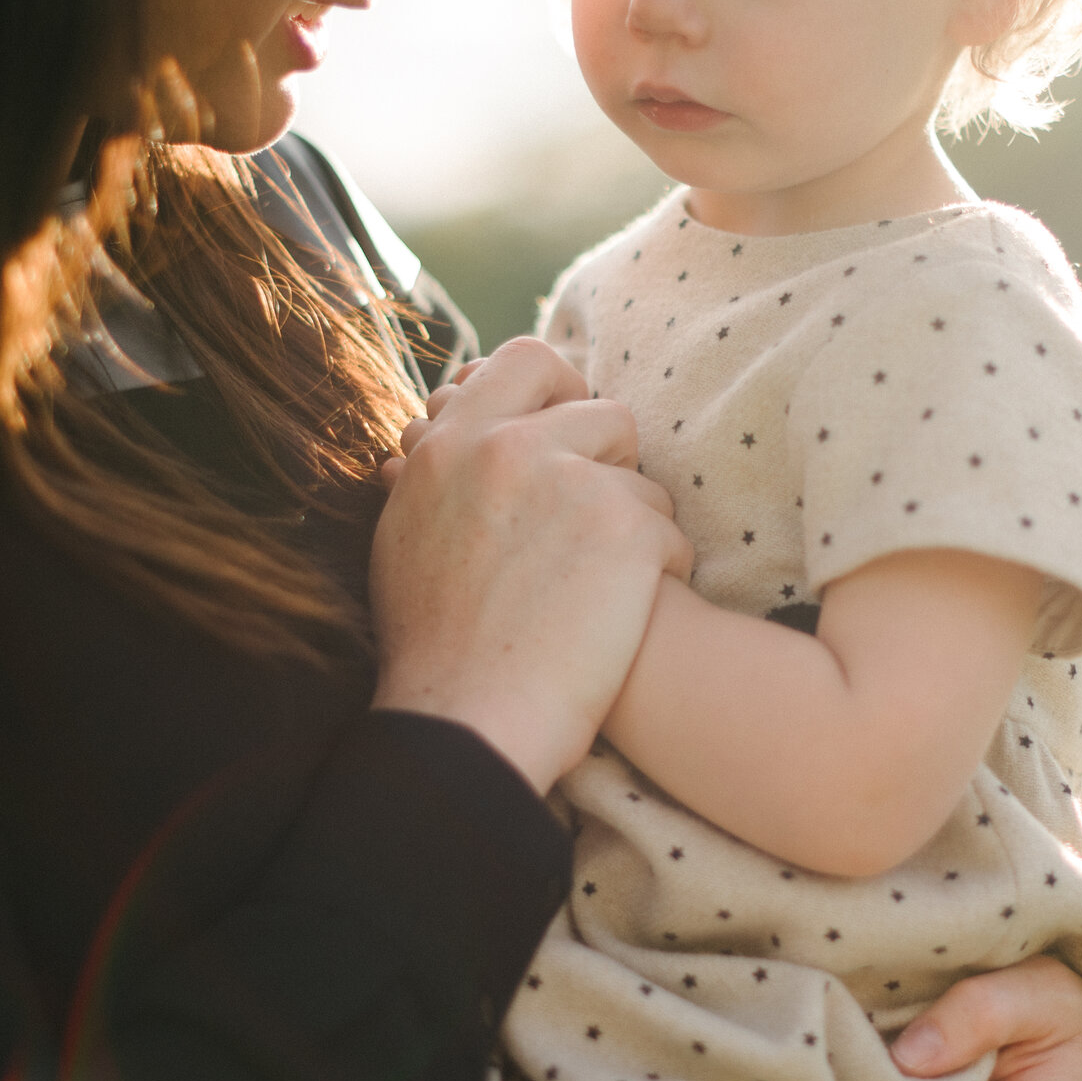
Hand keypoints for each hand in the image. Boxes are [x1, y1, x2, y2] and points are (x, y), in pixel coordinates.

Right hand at [371, 338, 690, 794]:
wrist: (466, 720)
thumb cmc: (434, 646)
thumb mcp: (409, 530)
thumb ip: (442, 467)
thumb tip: (454, 415)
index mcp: (453, 441)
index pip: (528, 360)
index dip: (564, 394)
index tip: (571, 439)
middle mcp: (510, 446)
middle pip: (607, 416)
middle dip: (614, 471)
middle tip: (598, 533)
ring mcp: (571, 483)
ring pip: (646, 483)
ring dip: (636, 533)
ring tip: (599, 594)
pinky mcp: (626, 530)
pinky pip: (673, 534)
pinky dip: (660, 578)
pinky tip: (621, 621)